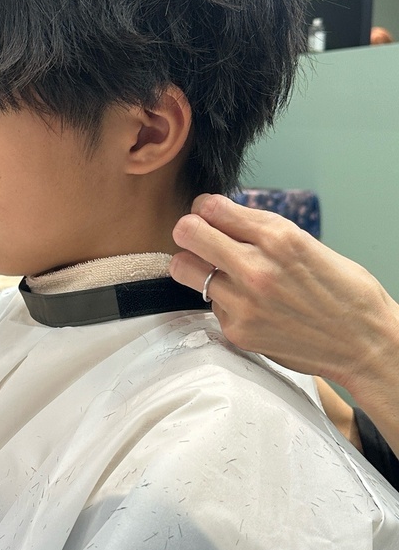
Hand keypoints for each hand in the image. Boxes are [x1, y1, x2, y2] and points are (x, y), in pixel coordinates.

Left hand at [170, 194, 398, 454]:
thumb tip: (220, 216)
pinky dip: (222, 301)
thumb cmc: (343, 290)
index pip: (210, 207)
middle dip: (189, 232)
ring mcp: (243, 302)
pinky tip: (247, 305)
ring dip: (197, 267)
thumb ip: (260, 230)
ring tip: (219, 273)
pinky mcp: (237, 330)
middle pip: (186, 232)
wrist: (365, 342)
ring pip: (184, 269)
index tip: (209, 217)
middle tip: (200, 240)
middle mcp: (255, 267)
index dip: (205, 210)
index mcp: (277, 236)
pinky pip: (209, 303)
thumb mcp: (305, 242)